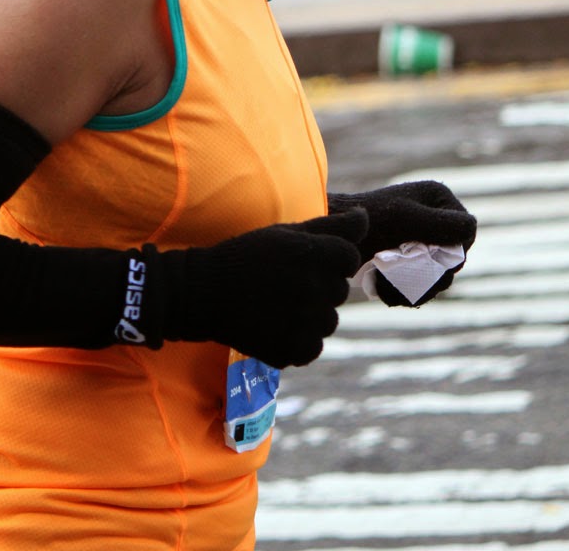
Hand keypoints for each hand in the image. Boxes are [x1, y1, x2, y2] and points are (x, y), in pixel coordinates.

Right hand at [157, 208, 367, 368]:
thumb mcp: (286, 232)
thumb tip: (364, 216)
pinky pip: (314, 346)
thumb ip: (331, 225)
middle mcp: (314, 288)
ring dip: (311, 313)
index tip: (305, 258)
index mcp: (313, 254)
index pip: (349, 257)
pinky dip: (299, 338)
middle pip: (340, 290)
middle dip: (320, 284)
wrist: (204, 293)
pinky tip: (275, 324)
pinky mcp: (295, 350)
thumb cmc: (248, 255)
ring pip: (329, 320)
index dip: (330, 256)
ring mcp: (305, 323)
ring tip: (277, 303)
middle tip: (285, 280)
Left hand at [327, 180, 476, 307]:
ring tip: (388, 288)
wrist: (332, 236)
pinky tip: (385, 292)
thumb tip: (471, 227)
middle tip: (403, 281)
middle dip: (431, 276)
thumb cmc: (366, 221)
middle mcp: (435, 215)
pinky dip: (408, 293)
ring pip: (441, 276)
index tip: (426, 258)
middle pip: (455, 258)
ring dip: (417, 288)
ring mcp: (424, 238)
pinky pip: (425, 283)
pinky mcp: (411, 257)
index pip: (467, 230)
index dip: (452, 250)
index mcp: (438, 197)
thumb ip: (439, 223)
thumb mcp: (405, 220)